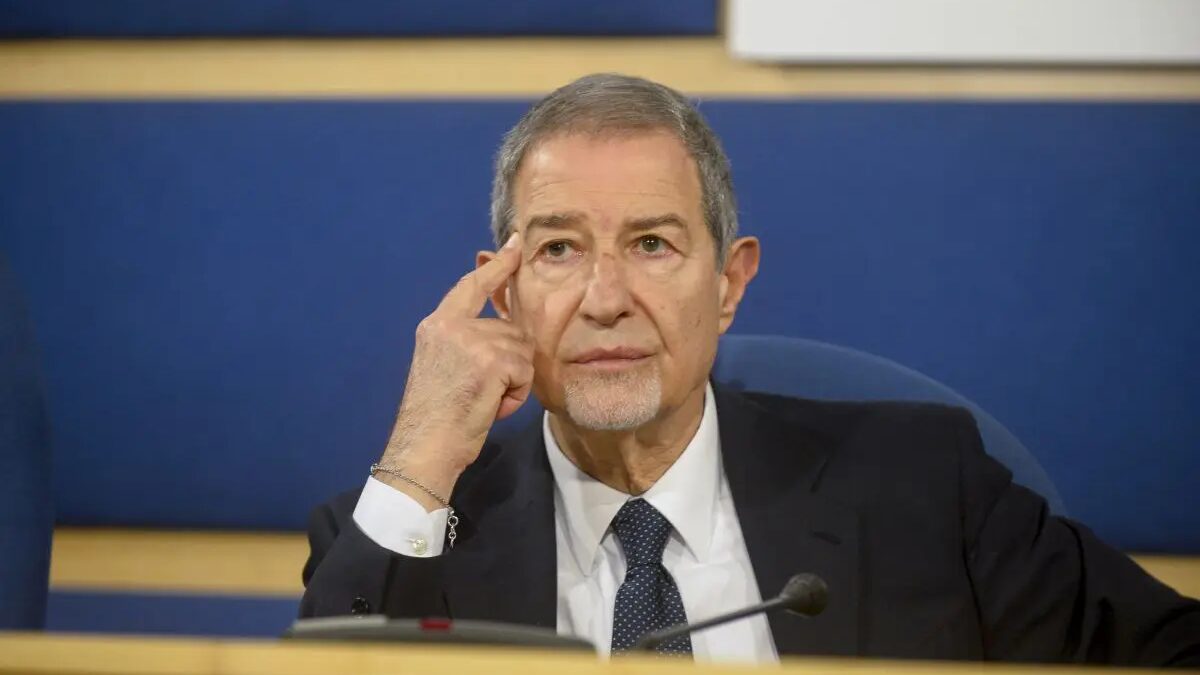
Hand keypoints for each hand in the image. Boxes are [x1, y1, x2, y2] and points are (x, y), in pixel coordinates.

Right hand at [376, 232, 532, 508]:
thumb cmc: (435, 419)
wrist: (424, 447)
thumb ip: (466, 340)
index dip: (498, 267)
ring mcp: (472, 341)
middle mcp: (452, 326)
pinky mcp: (492, 360)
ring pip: (521, 351)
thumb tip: (503, 326)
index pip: (472, 286)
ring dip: (512, 381)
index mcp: (437, 325)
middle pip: (510, 329)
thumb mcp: (444, 366)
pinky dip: (515, 395)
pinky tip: (490, 407)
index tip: (515, 246)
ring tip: (483, 400)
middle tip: (482, 391)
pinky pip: (524, 371)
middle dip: (509, 362)